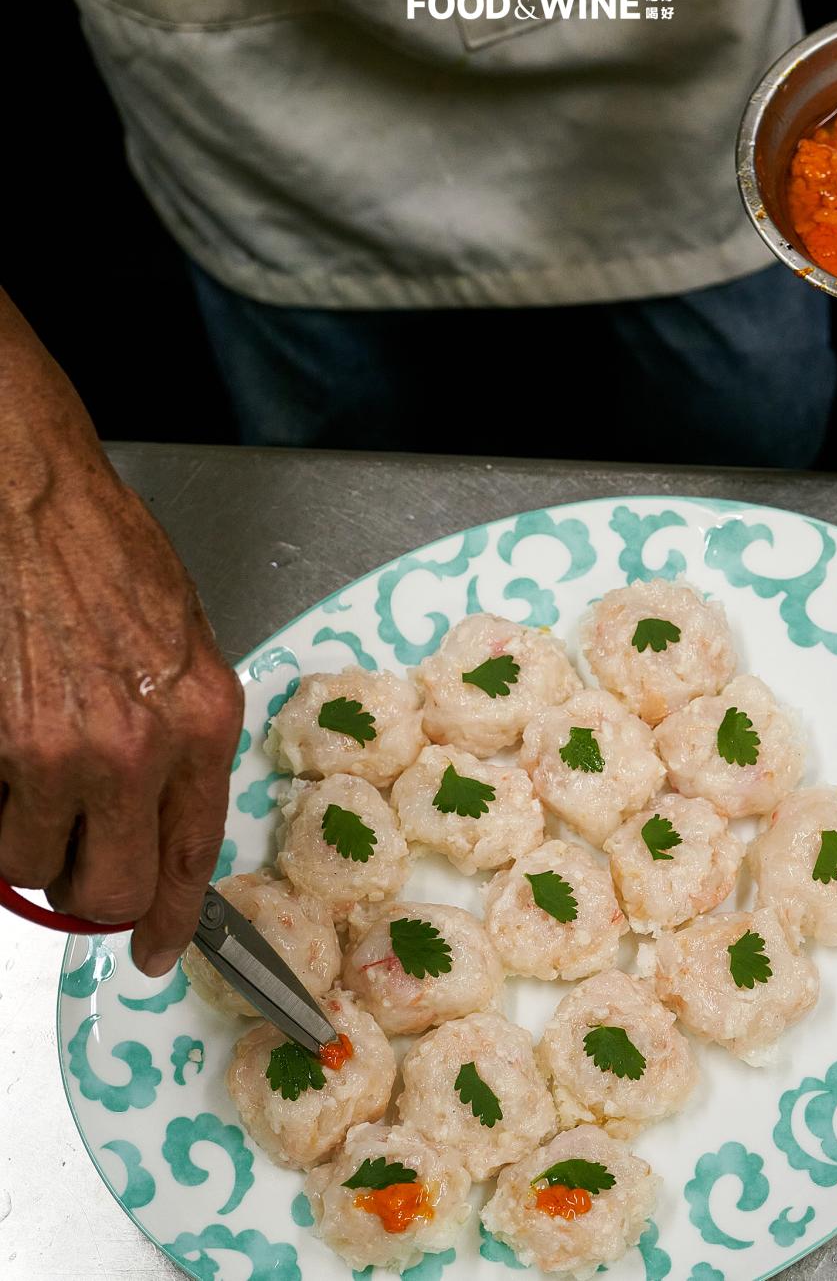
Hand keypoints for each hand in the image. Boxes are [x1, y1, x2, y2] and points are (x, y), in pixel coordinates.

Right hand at [0, 293, 243, 975]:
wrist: (33, 500)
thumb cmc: (110, 555)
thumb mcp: (187, 645)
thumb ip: (184, 736)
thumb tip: (167, 811)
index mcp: (204, 721)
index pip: (193, 857)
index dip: (172, 918)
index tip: (159, 947)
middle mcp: (140, 748)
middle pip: (109, 891)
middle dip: (90, 891)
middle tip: (77, 859)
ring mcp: (60, 749)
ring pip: (31, 862)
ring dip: (30, 838)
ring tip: (32, 775)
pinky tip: (7, 751)